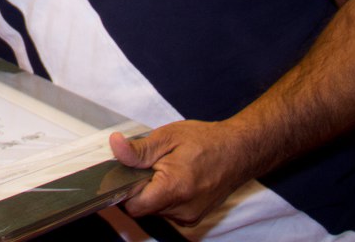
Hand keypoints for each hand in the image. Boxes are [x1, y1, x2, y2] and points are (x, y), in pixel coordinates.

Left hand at [109, 119, 255, 226]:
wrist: (239, 151)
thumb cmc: (205, 141)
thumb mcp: (167, 137)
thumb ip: (139, 149)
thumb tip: (115, 146)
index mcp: (174, 189)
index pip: (133, 206)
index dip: (123, 189)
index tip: (126, 172)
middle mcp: (183, 209)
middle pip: (143, 207)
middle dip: (139, 187)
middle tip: (149, 165)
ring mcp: (190, 216)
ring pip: (155, 209)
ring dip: (152, 192)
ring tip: (164, 169)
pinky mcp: (194, 216)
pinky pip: (168, 210)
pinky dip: (165, 197)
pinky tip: (174, 178)